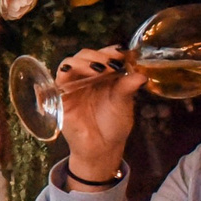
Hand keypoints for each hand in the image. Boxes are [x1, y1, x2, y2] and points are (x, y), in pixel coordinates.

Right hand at [56, 47, 142, 185]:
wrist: (101, 149)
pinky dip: (65, 71)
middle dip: (99, 56)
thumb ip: (128, 88)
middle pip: (86, 55)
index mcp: (104, 75)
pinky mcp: (61, 96)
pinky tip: (72, 71)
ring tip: (99, 69)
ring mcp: (73, 85)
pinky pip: (58, 79)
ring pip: (71, 62)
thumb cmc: (114, 125)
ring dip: (84, 62)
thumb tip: (141, 75)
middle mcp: (87, 77)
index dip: (112, 51)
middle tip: (112, 64)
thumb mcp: (124, 105)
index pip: (105, 55)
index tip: (124, 53)